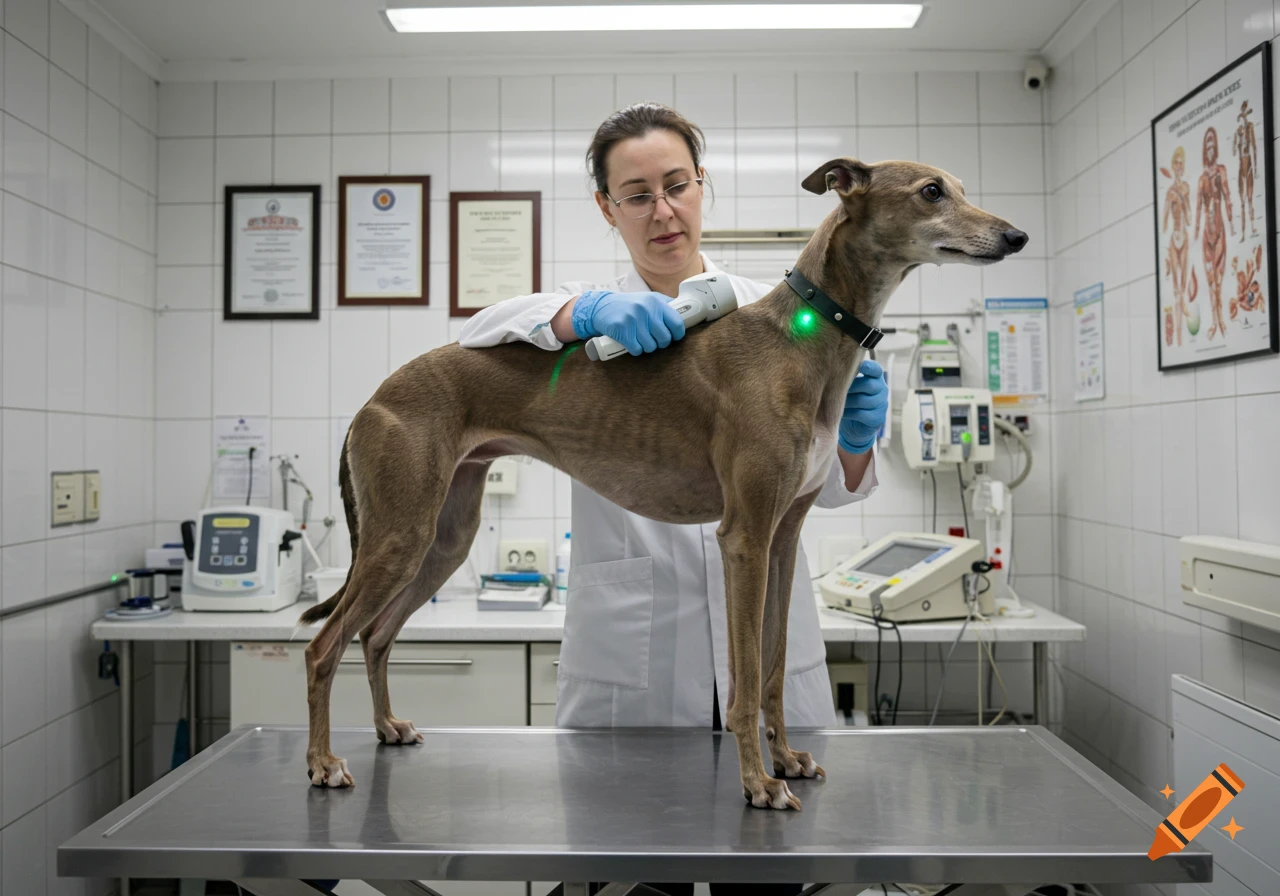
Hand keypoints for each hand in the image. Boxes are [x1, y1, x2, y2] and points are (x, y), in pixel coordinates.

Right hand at [571, 290, 686, 355]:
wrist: (601, 307)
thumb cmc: (629, 305)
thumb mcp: (647, 299)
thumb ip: (665, 305)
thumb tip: (686, 312)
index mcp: (656, 301)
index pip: (676, 323)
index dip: (677, 334)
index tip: (673, 337)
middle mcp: (646, 309)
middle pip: (664, 338)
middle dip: (660, 343)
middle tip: (654, 340)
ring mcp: (633, 319)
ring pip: (650, 346)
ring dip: (646, 347)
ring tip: (640, 339)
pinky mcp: (622, 330)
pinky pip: (637, 349)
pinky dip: (635, 350)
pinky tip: (631, 342)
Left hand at [838, 359, 887, 453]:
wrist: (853, 425)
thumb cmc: (849, 399)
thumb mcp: (849, 386)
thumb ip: (848, 377)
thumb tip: (833, 370)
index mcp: (875, 377)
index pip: (875, 369)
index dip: (868, 367)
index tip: (858, 365)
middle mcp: (882, 389)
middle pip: (868, 384)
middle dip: (850, 387)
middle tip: (834, 390)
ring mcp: (882, 404)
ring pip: (863, 400)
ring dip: (846, 402)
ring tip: (835, 402)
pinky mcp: (878, 418)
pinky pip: (861, 414)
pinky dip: (848, 413)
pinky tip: (840, 413)